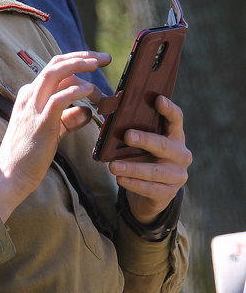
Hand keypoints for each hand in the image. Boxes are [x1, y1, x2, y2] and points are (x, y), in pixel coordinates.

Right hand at [0, 51, 110, 219]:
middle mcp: (29, 96)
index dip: (77, 62)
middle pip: (55, 64)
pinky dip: (76, 91)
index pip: (54, 69)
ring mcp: (33, 108)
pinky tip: (90, 91)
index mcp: (30, 95)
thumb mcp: (52, 131)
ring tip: (98, 64)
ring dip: (78, 65)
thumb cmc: (29, 154)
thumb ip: (69, 119)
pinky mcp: (40, 122)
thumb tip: (87, 111)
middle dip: (81, 56)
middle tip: (104, 58)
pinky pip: (59, 99)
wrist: (10, 175)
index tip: (97, 61)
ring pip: (55, 74)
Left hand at [108, 95, 190, 222]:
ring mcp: (177, 175)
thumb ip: (133, 130)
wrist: (152, 192)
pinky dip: (134, 184)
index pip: (176, 119)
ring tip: (114, 166)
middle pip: (165, 145)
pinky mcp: (169, 193)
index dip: (169, 109)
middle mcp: (181, 154)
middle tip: (127, 135)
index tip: (158, 99)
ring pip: (156, 171)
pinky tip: (120, 179)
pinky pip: (151, 189)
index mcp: (175, 137)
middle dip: (146, 140)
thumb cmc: (144, 158)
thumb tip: (111, 112)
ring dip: (133, 168)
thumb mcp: (141, 144)